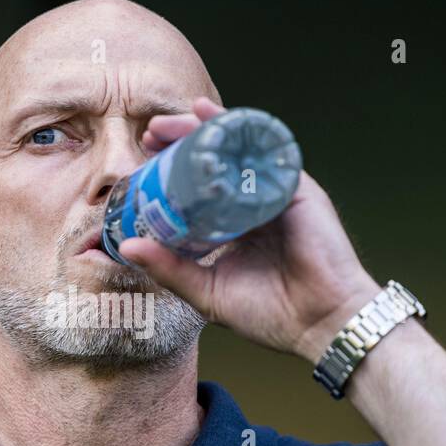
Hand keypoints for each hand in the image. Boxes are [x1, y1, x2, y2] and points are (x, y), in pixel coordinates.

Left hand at [121, 97, 382, 364]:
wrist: (319, 325)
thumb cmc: (270, 314)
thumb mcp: (206, 291)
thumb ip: (169, 269)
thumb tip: (126, 248)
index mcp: (235, 227)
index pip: (200, 189)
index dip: (173, 171)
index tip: (143, 158)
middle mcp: (255, 205)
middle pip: (216, 164)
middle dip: (183, 141)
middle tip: (150, 132)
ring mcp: (277, 195)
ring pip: (238, 152)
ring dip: (206, 131)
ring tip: (174, 120)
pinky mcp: (298, 191)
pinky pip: (268, 154)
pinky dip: (243, 133)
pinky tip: (216, 119)